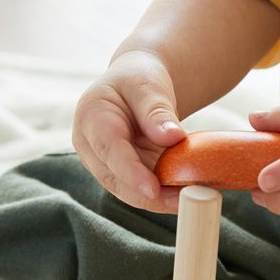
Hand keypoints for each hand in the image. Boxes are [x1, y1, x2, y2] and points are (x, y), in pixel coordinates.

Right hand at [72, 50, 185, 211]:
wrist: (136, 83)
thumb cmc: (139, 79)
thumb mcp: (148, 86)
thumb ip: (157, 111)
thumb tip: (173, 137)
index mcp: (91, 117)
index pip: (108, 149)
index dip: (130, 172)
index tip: (154, 189)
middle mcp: (90, 145)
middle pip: (114, 178)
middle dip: (147, 195)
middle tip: (183, 201)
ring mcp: (102, 162)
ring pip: (127, 190)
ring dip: (158, 200)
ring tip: (190, 199)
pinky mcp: (119, 173)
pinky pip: (139, 189)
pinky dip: (161, 195)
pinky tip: (185, 195)